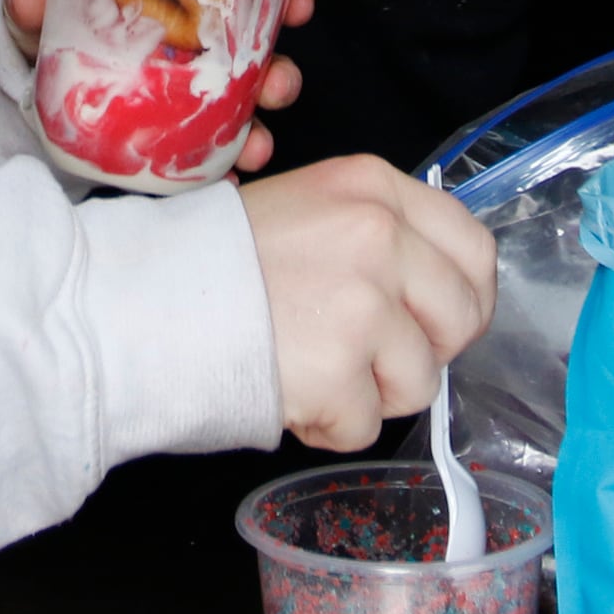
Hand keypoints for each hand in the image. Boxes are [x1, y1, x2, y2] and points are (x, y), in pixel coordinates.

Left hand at [6, 0, 312, 175]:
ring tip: (256, 150)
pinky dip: (218, 171)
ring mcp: (187, 96)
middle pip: (253, 57)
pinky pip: (205, 155)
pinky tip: (223, 186)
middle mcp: (194, 48)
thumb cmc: (45, 30)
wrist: (28, 79)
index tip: (297, 1)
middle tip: (279, 88)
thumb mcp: (33, 11)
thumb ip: (30, 0)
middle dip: (280, 72)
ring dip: (260, 129)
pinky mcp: (170, 137)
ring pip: (240, 109)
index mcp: (173, 1)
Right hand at [239, 158, 496, 450]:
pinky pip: (365, 426)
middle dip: (425, 353)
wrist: (139, 301)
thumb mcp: (307, 208)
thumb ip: (374, 234)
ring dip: (370, 394)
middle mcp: (378, 236)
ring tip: (310, 369)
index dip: (466, 297)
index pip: (475, 247)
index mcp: (373, 187)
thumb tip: (432, 292)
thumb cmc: (212, 261)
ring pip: (419, 380)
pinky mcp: (338, 370)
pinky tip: (288, 392)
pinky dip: (329, 425)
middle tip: (371, 361)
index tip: (443, 324)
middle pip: (462, 319)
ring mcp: (362, 303)